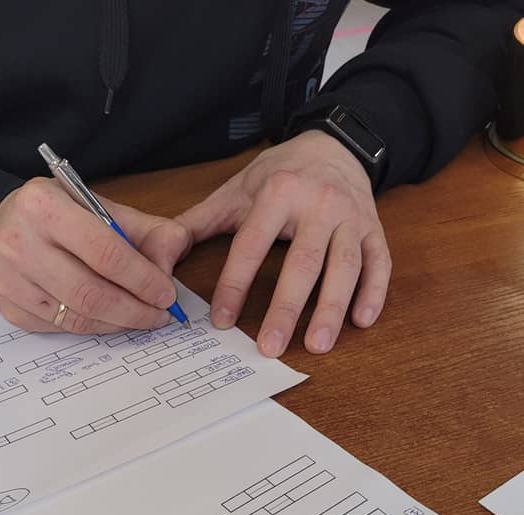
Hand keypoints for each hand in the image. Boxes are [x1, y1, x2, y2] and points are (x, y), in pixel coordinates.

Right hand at [0, 178, 190, 333]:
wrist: (1, 226)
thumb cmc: (57, 216)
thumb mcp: (99, 206)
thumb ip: (143, 229)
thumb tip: (172, 261)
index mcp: (45, 206)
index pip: (105, 252)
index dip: (142, 279)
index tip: (166, 294)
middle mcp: (20, 242)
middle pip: (90, 293)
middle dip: (134, 310)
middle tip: (158, 315)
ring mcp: (9, 280)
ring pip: (77, 318)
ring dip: (117, 323)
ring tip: (139, 318)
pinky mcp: (10, 308)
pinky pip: (61, 328)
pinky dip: (92, 327)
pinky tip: (108, 319)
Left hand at [177, 130, 391, 355]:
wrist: (334, 143)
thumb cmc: (281, 174)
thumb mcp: (237, 189)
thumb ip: (199, 222)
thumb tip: (158, 254)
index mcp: (278, 193)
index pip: (252, 245)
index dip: (235, 284)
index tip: (222, 321)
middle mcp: (319, 204)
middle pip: (302, 263)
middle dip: (285, 308)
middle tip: (270, 348)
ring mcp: (351, 217)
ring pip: (344, 267)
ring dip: (331, 309)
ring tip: (317, 345)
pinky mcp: (374, 229)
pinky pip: (379, 263)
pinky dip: (373, 293)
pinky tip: (361, 321)